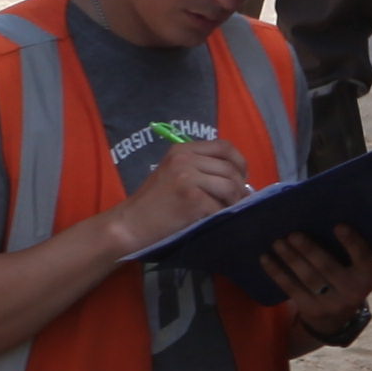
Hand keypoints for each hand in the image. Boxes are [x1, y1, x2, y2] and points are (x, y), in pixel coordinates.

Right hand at [111, 137, 249, 253]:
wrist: (130, 224)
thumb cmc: (153, 203)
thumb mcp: (172, 174)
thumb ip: (199, 168)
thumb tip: (237, 178)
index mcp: (181, 150)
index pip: (223, 146)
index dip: (239, 161)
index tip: (241, 176)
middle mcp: (184, 159)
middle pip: (230, 168)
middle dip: (240, 186)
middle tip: (238, 200)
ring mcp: (187, 178)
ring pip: (230, 186)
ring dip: (235, 201)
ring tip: (229, 210)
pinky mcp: (192, 199)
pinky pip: (220, 207)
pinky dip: (222, 216)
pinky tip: (215, 221)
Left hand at [261, 229, 371, 341]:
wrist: (336, 318)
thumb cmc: (345, 277)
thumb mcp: (356, 267)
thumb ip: (348, 249)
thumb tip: (321, 217)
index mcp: (369, 276)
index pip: (363, 257)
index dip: (351, 243)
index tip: (338, 226)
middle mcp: (353, 292)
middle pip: (328, 268)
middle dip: (309, 250)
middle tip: (293, 234)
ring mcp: (331, 304)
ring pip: (307, 278)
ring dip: (290, 258)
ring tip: (277, 242)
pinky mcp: (311, 310)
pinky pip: (291, 288)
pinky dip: (277, 272)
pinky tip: (265, 259)